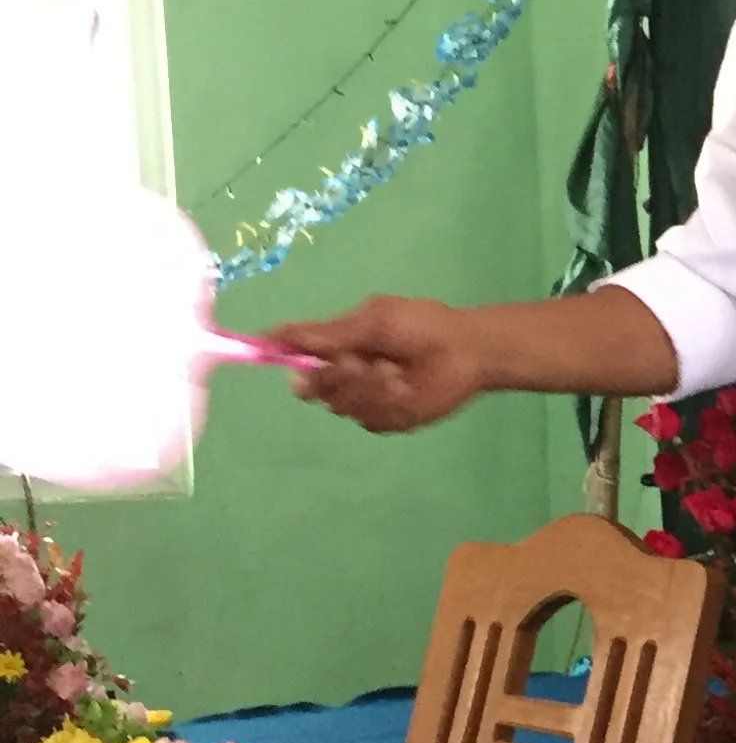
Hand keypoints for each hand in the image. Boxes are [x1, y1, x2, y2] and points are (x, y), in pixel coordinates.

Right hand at [265, 295, 489, 431]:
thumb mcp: (373, 321)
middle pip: (314, 385)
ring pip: (340, 404)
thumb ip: (326, 333)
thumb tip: (275, 335)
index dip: (279, 353)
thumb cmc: (422, 326)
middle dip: (337, 374)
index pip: (297, 353)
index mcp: (339, 345)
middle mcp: (346, 374)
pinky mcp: (386, 420)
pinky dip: (386, 404)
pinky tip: (406, 389)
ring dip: (367, 388)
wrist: (468, 352)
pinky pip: (368, 420)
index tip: (261, 349)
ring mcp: (365, 399)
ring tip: (396, 373)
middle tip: (366, 362)